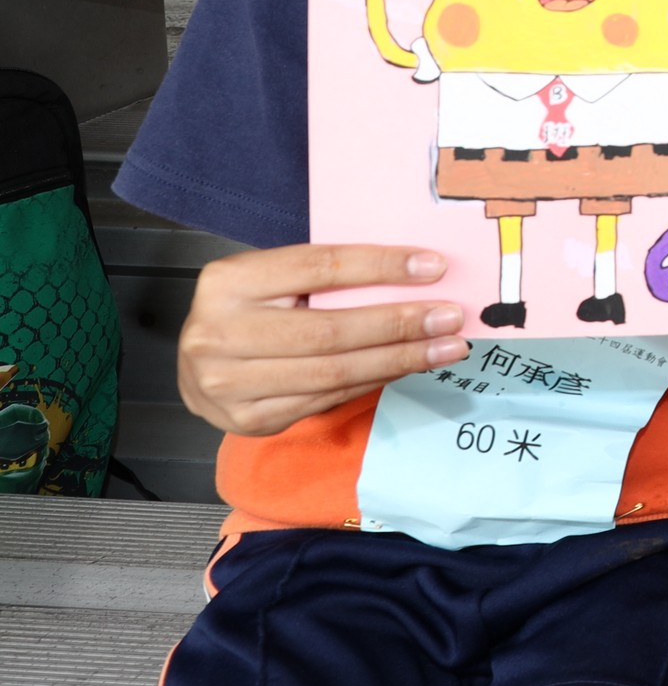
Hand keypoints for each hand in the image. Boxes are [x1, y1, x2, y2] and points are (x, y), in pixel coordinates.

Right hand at [176, 244, 465, 436]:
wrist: (198, 367)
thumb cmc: (249, 311)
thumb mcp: (273, 279)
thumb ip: (326, 276)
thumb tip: (415, 272)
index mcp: (227, 282)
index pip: (319, 268)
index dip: (381, 267)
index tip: (433, 266)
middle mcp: (219, 333)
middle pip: (330, 330)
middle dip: (400, 323)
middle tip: (451, 315)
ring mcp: (228, 383)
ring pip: (334, 372)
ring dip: (400, 359)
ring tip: (446, 346)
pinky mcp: (249, 419)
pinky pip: (327, 398)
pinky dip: (375, 381)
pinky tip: (408, 366)